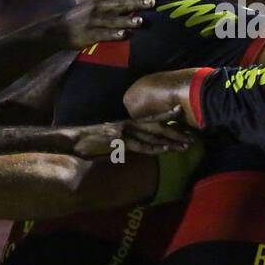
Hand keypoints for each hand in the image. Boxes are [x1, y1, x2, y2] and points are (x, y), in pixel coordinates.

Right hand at [55, 0, 155, 48]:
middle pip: (119, 4)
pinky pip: (105, 35)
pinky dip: (115, 35)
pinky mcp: (91, 35)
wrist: (60, 29)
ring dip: (127, 20)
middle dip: (136, 3)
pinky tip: (126, 36)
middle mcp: (98, 7)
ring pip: (113, 20)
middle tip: (152, 2)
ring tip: (141, 21)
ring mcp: (94, 21)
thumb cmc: (82, 12)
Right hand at [67, 107, 195, 157]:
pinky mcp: (119, 141)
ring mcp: (124, 132)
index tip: (182, 114)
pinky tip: (164, 150)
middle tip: (192, 138)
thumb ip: (124, 139)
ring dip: (169, 141)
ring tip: (185, 146)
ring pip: (152, 136)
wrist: (72, 140)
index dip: (167, 116)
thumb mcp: (111, 138)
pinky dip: (152, 148)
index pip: (151, 118)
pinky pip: (139, 145)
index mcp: (127, 123)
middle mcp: (128, 124)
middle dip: (176, 132)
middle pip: (157, 127)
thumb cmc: (90, 140)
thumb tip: (135, 144)